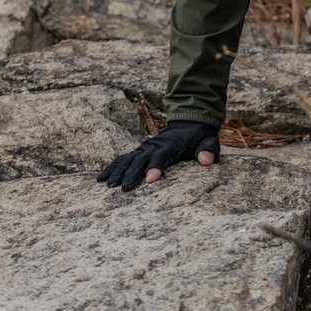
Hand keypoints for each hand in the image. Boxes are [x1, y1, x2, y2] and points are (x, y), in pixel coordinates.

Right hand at [97, 120, 219, 191]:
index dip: (156, 167)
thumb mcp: (209, 140)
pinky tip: (101, 179)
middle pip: (140, 159)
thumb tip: (206, 160)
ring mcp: (146, 147)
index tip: (151, 180)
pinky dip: (112, 167)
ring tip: (109, 185)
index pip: (161, 156)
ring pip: (128, 158)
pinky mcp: (140, 150)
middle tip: (124, 189)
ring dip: (118, 171)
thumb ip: (208, 150)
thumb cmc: (199, 136)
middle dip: (132, 173)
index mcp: (171, 145)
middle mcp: (155, 145)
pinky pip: (123, 158)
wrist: (189, 121)